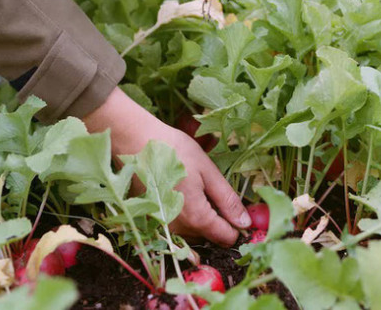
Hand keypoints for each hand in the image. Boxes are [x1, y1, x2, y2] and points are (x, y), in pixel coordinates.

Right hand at [83, 87, 250, 245]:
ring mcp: (163, 227)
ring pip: (192, 231)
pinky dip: (183, 212)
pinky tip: (181, 189)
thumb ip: (227, 200)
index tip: (238, 208)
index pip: (226, 237)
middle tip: (212, 188)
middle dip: (218, 218)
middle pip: (209, 235)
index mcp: (197, 218)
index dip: (237, 225)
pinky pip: (176, 224)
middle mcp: (178, 230)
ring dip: (200, 215)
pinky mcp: (152, 220)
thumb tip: (245, 224)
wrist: (136, 142)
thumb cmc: (175, 151)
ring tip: (195, 185)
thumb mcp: (208, 171)